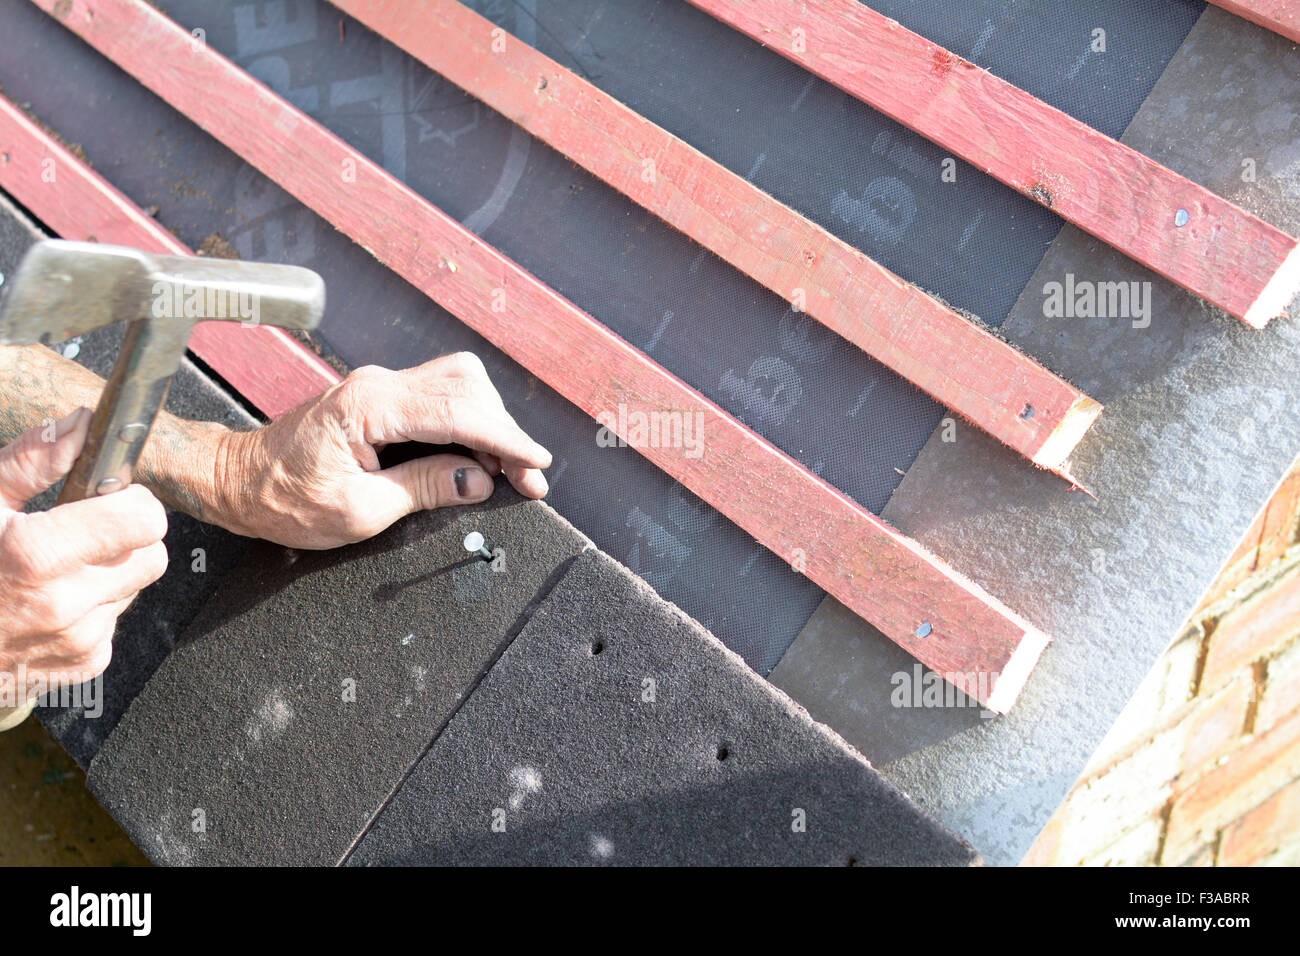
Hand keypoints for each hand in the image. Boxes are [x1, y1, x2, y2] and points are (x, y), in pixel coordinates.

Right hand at [0, 409, 168, 703]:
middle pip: (152, 554)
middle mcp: (63, 605)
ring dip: (109, 573)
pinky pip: (115, 621)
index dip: (131, 501)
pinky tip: (51, 601)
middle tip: (82, 530)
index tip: (108, 496)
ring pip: (135, 588)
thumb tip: (81, 424)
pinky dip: (94, 609)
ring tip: (55, 569)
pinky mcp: (82, 664)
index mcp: (38, 555)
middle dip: (126, 537)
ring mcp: (75, 641)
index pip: (144, 520)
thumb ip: (32, 460)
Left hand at [213, 353, 552, 548]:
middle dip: (504, 433)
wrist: (235, 481)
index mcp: (370, 407)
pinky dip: (467, 426)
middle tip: (527, 480)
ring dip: (489, 427)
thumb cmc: (282, 500)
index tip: (536, 464)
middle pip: (467, 388)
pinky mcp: (380, 399)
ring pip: (459, 387)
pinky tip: (476, 460)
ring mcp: (379, 388)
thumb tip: (478, 482)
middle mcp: (378, 385)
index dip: (506, 439)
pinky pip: (439, 399)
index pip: (459, 411)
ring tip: (504, 474)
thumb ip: (424, 489)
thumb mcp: (359, 512)